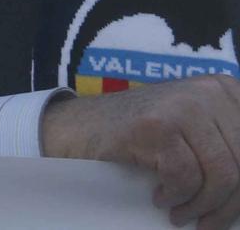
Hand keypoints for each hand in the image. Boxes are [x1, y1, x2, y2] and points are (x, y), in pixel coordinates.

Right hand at [41, 78, 239, 227]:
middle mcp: (209, 91)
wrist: (81, 128)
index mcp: (226, 90)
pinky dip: (176, 196)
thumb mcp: (199, 133)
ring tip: (183, 213)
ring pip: (222, 175)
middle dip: (227, 204)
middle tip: (207, 222)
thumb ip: (229, 147)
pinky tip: (160, 196)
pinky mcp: (157, 125)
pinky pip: (187, 177)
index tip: (234, 208)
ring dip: (202, 206)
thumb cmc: (145, 138)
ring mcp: (183, 105)